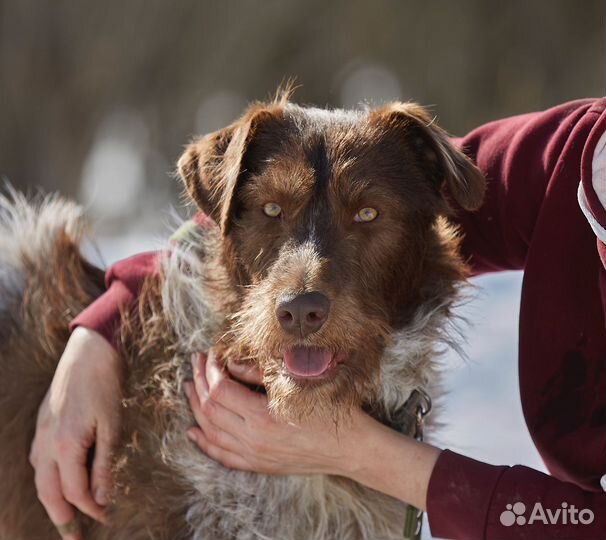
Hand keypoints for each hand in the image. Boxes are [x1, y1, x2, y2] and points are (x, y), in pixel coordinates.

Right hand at [29, 327, 121, 538]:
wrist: (89, 352)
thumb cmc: (105, 386)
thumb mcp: (112, 426)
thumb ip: (104, 464)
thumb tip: (103, 498)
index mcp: (64, 446)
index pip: (74, 492)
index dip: (90, 509)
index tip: (106, 517)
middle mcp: (45, 444)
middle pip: (48, 493)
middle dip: (61, 518)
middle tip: (74, 538)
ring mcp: (40, 434)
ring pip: (40, 479)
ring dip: (52, 500)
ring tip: (66, 516)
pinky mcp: (42, 424)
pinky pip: (39, 461)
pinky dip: (47, 479)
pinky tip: (58, 481)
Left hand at [184, 351, 367, 475]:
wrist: (349, 447)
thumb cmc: (327, 408)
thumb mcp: (296, 382)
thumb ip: (258, 373)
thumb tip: (230, 365)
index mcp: (263, 417)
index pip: (220, 390)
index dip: (210, 370)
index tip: (210, 354)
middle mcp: (253, 440)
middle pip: (210, 410)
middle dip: (199, 382)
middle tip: (195, 363)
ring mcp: (254, 455)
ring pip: (211, 432)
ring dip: (196, 408)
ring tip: (189, 388)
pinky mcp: (258, 465)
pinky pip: (222, 455)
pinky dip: (205, 442)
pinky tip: (194, 431)